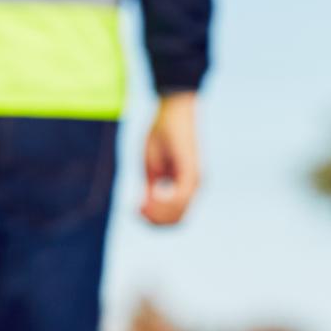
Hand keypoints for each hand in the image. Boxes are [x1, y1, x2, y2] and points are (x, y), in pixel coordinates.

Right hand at [139, 92, 200, 225]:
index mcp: (186, 186)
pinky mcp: (192, 172)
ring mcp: (195, 181)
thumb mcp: (152, 166)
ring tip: (141, 205)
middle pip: (176, 221)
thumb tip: (146, 209)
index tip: (135, 211)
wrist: (174, 108)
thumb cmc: (162, 133)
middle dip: (155, 221)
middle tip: (137, 210)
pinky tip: (149, 198)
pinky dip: (163, 203)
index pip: (174, 217)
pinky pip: (179, 198)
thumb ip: (152, 188)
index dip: (154, 221)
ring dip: (157, 214)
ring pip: (178, 214)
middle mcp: (194, 186)